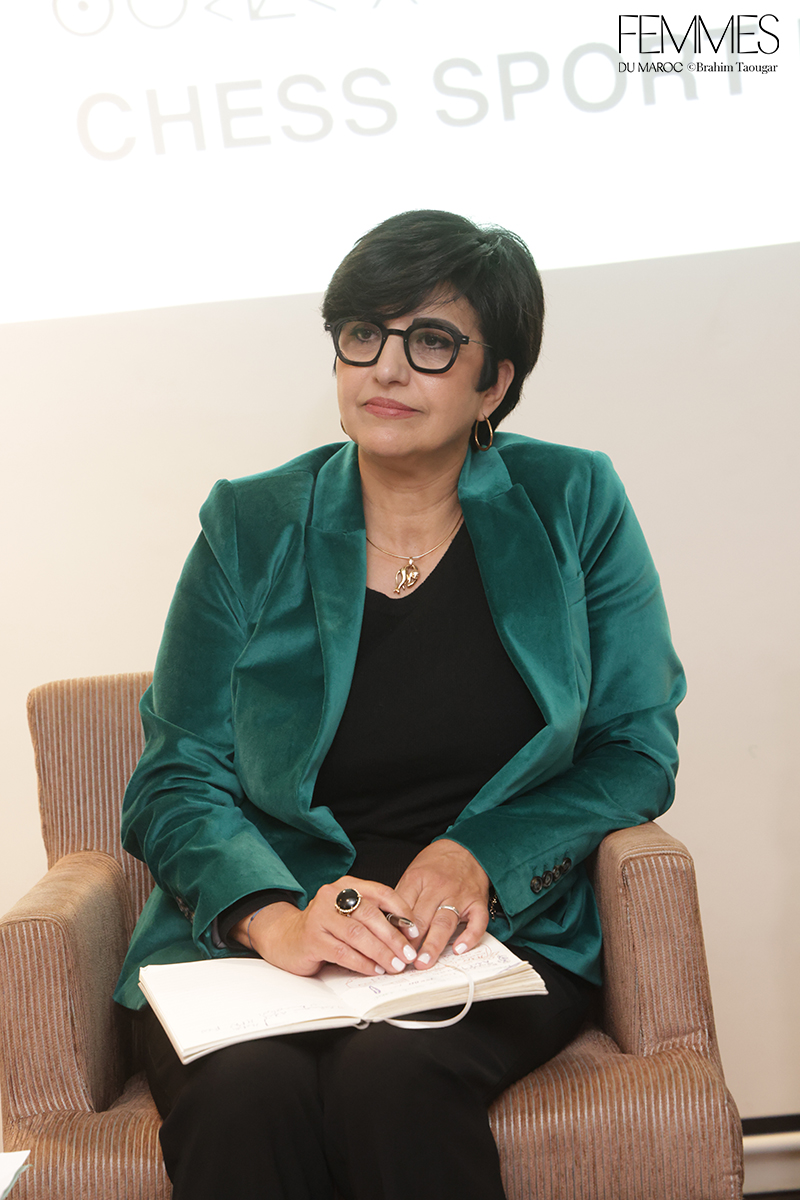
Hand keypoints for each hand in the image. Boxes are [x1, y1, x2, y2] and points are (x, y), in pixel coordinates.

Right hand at [231, 877, 419, 977]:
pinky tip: (374, 970)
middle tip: (408, 954)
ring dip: (380, 952)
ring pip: (357, 934)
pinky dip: (362, 963)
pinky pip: (342, 952)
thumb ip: (372, 918)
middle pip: (370, 914)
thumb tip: (406, 935)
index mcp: (346, 884)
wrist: (285, 937)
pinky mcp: (311, 939)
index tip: (415, 930)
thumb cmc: (325, 927)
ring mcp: (319, 916)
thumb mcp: (349, 914)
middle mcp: (331, 895)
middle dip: (393, 937)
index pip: (381, 892)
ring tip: (394, 966)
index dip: (401, 911)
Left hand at [395, 839, 489, 970]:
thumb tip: (387, 926)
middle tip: (402, 963)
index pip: (403, 908)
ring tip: (423, 962)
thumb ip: (402, 898)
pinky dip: (470, 936)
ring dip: (433, 944)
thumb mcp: (413, 872)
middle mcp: (439, 887)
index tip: (388, 949)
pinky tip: (459, 949)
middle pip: (421, 918)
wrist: (466, 848)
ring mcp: (460, 895)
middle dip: (410, 943)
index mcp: (418, 879)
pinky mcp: (477, 902)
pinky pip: (477, 921)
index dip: (394, 931)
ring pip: (444, 922)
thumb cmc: (436, 864)